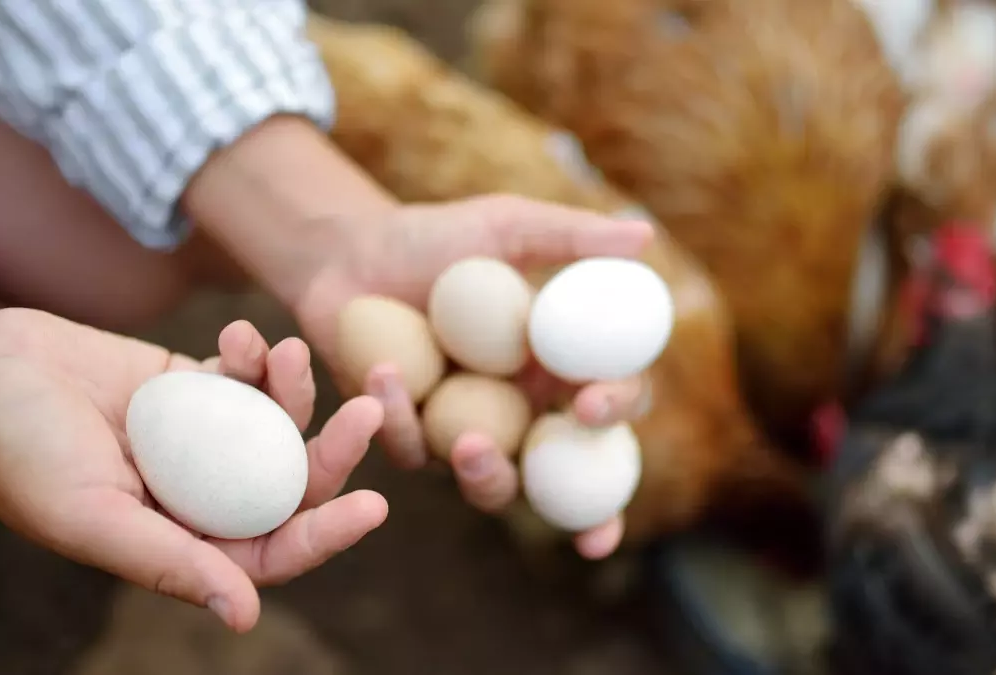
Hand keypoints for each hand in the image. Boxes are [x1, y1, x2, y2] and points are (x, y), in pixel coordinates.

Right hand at [0, 309, 384, 631]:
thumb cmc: (17, 453)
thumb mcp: (89, 517)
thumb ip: (167, 563)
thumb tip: (243, 617)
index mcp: (181, 543)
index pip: (271, 553)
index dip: (326, 535)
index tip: (374, 506)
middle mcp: (200, 496)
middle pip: (288, 484)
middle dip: (333, 452)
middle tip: (368, 410)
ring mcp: (200, 440)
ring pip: (274, 425)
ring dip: (295, 390)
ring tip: (290, 352)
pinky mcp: (191, 386)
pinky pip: (243, 376)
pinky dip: (254, 355)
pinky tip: (243, 334)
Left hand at [293, 194, 654, 559]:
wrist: (351, 253)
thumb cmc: (435, 237)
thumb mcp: (503, 226)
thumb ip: (571, 236)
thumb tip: (645, 234)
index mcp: (562, 365)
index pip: (614, 399)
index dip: (617, 409)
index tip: (592, 403)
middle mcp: (526, 411)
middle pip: (568, 476)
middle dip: (570, 499)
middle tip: (559, 452)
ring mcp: (469, 433)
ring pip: (494, 485)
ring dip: (488, 478)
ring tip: (468, 446)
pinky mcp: (413, 440)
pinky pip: (414, 450)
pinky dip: (399, 418)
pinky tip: (382, 373)